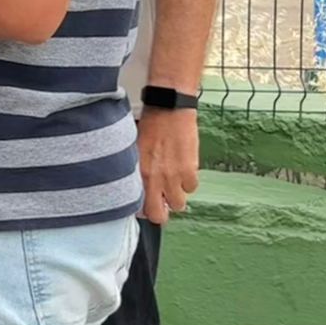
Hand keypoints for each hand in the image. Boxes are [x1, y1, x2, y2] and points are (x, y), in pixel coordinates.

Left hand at [137, 107, 200, 222]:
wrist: (168, 110)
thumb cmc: (149, 126)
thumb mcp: (133, 149)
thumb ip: (137, 171)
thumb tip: (136, 186)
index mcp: (138, 173)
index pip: (139, 207)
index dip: (142, 210)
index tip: (145, 206)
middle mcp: (154, 178)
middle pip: (159, 215)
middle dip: (160, 213)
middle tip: (161, 202)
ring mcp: (173, 176)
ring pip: (179, 204)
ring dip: (176, 196)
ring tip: (172, 183)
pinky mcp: (190, 170)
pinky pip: (192, 188)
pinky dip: (188, 183)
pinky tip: (183, 170)